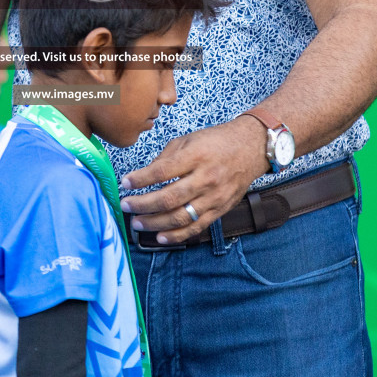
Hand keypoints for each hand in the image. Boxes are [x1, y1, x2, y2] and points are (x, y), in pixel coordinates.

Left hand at [118, 116, 268, 243]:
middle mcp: (206, 178)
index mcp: (196, 156)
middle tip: (126, 206)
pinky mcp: (220, 210)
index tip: (125, 183)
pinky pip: (196, 228)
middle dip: (143, 205)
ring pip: (181, 217)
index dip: (140, 179)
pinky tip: (160, 237)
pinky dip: (177, 235)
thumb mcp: (189, 139)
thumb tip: (145, 177)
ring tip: (137, 223)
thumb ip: (166, 158)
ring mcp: (214, 197)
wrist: (251, 149)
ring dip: (155, 223)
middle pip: (169, 198)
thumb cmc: (217, 142)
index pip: (162, 171)